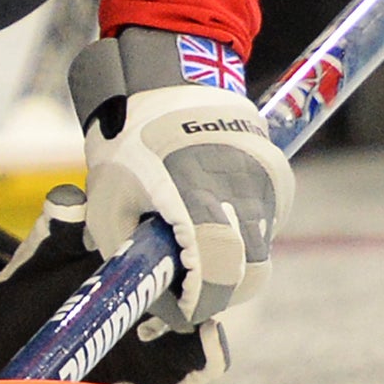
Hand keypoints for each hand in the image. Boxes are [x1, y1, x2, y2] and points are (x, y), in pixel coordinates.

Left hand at [69, 27, 292, 327]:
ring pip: (258, 250)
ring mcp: (266, 186)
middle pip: (248, 274)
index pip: (217, 279)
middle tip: (182, 284)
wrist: (170, 78)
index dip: (196, 305)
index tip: (175, 306)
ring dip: (228, 259)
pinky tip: (205, 210)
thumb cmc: (129, 138)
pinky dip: (239, 232)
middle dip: (216, 289)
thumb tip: (148, 291)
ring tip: (187, 236)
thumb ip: (125, 250)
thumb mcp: (108, 197)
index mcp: (198, 201)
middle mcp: (243, 196)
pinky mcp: (276, 177)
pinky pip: (263, 223)